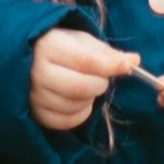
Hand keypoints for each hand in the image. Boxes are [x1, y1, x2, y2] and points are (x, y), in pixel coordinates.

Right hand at [28, 26, 142, 133]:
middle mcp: (37, 72)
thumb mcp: (82, 42)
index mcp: (48, 46)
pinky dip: (80, 113)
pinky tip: (79, 101)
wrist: (29, 60)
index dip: (109, 66)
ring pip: (74, 105)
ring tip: (86, 86)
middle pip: (80, 86)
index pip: (85, 61)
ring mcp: (34, 95)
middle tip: (100, 78)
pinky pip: (66, 122)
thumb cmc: (60, 47)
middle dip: (99, 84)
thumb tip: (135, 61)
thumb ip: (108, 53)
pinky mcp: (35, 114)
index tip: (125, 67)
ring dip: (90, 98)